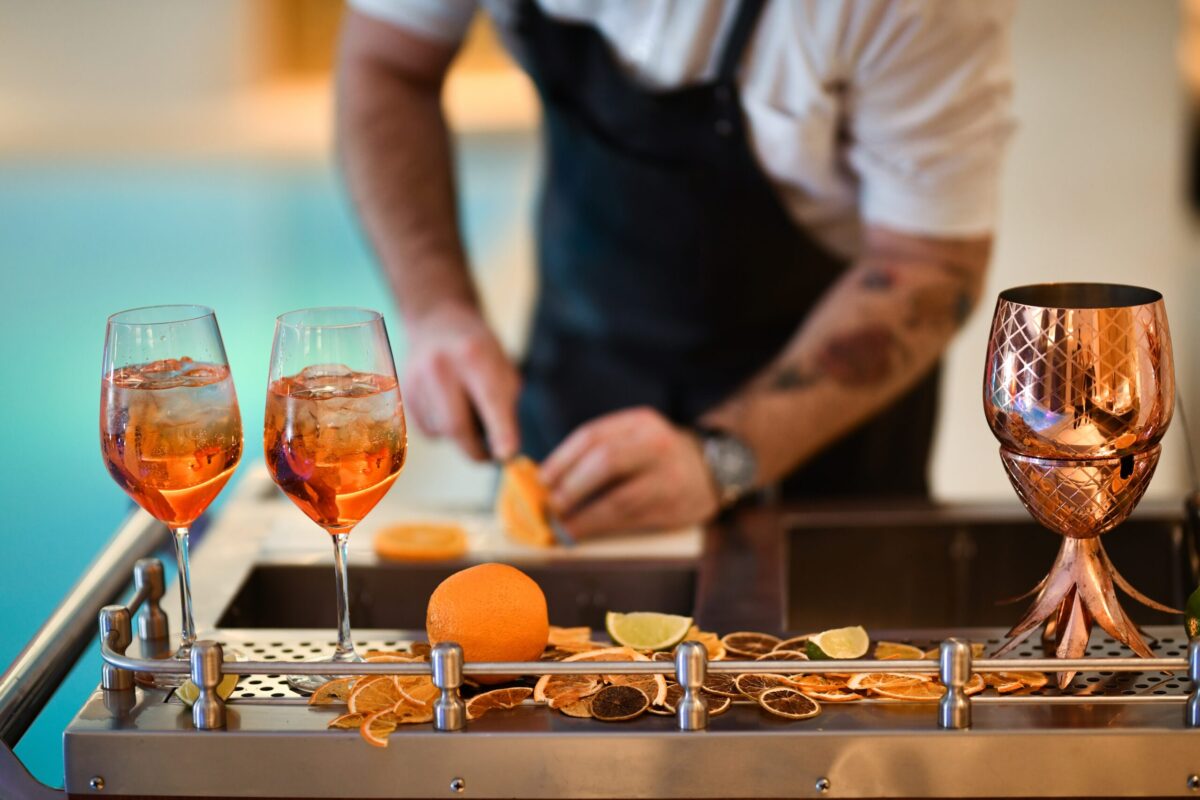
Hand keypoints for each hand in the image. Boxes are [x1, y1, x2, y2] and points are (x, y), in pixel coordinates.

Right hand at [403, 304, 519, 460]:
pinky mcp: (403, 394)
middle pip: (456, 426)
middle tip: (489, 457)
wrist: (437, 322)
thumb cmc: (478, 350)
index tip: (507, 457)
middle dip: (475, 451)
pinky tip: (448, 408)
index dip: (500, 432)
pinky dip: (443, 430)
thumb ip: (506, 406)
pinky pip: (427, 429)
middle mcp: (440, 366)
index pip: (489, 399)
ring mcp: (416, 380)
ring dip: (460, 437)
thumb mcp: (503, 367)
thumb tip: (504, 452)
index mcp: (474, 354)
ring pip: (441, 431)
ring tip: (469, 415)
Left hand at [540, 407, 718, 538]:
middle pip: (605, 462)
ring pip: (619, 498)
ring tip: (561, 525)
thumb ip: (597, 452)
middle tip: (550, 505)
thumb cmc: (658, 457)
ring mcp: (668, 476)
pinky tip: (582, 532)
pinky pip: (631, 519)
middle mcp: (656, 444)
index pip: (592, 436)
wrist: (714, 469)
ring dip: (583, 515)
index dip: (560, 460)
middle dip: (571, 486)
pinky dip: (601, 527)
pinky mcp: (674, 506)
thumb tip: (547, 481)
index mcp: (639, 422)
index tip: (540, 481)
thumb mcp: (633, 438)